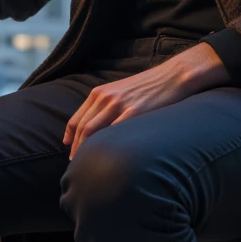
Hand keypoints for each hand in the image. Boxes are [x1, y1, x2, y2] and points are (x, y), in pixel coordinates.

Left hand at [63, 43, 227, 160]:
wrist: (172, 76)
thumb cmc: (147, 87)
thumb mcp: (120, 91)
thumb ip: (106, 105)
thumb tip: (95, 125)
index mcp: (99, 93)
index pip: (76, 119)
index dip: (69, 136)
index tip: (68, 149)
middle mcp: (105, 98)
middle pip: (82, 128)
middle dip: (75, 148)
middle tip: (75, 164)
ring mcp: (119, 105)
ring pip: (93, 131)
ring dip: (86, 150)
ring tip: (86, 165)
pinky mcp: (134, 112)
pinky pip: (114, 132)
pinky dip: (106, 146)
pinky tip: (106, 158)